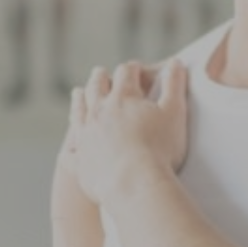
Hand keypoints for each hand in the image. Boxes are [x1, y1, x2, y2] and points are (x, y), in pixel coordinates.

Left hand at [67, 60, 189, 204]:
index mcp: (123, 97)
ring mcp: (85, 136)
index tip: (135, 69)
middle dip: (101, 78)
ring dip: (79, 100)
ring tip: (79, 93)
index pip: (126, 73)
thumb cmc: (159, 148)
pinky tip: (70, 147)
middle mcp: (98, 111)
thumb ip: (175, 85)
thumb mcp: (175, 112)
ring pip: (78, 111)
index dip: (132, 69)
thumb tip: (176, 62)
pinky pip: (70, 153)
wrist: (135, 184)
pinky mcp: (80, 162)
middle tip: (101, 73)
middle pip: (97, 86)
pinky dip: (71, 148)